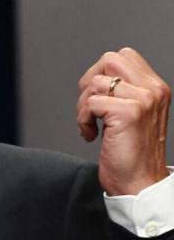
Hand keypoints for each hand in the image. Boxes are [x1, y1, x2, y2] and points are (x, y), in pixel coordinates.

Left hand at [77, 47, 169, 194]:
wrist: (140, 183)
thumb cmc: (132, 152)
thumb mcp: (134, 114)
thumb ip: (123, 92)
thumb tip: (95, 78)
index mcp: (155, 88)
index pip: (123, 56)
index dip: (101, 73)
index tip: (97, 97)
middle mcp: (153, 90)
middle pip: (109, 60)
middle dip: (90, 83)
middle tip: (90, 108)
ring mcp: (143, 100)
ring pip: (96, 83)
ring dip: (83, 106)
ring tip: (91, 126)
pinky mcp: (129, 113)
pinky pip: (90, 103)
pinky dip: (83, 120)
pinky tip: (91, 135)